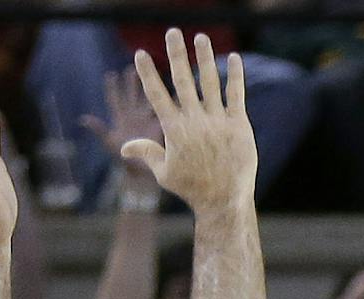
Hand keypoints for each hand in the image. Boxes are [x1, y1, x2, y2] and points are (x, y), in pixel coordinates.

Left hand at [80, 68, 161, 190]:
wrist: (149, 173)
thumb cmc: (128, 161)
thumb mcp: (111, 144)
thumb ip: (99, 130)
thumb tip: (82, 119)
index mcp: (122, 120)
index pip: (115, 100)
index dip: (112, 88)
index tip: (110, 75)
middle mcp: (135, 118)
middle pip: (133, 95)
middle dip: (132, 82)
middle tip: (132, 67)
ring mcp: (149, 121)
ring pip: (149, 99)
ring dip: (150, 86)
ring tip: (152, 73)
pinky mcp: (162, 126)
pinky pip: (165, 111)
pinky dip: (169, 101)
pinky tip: (174, 90)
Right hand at [125, 30, 258, 215]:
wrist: (224, 201)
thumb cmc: (192, 188)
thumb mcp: (164, 172)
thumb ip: (146, 152)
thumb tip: (123, 147)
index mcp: (174, 129)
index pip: (156, 94)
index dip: (147, 72)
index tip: (141, 53)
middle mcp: (194, 121)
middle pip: (182, 80)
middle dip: (175, 54)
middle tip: (172, 32)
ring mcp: (217, 122)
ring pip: (209, 82)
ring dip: (204, 58)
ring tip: (201, 37)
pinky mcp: (239, 126)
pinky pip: (237, 95)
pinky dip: (235, 76)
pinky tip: (234, 58)